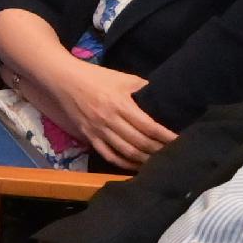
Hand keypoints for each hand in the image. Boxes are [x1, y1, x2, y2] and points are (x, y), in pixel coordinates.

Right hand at [48, 61, 177, 170]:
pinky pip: (108, 154)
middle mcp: (109, 119)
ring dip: (144, 160)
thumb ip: (142, 88)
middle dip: (159, 150)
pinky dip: (123, 163)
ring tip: (159, 163)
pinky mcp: (88, 136)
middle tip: (175, 154)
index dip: (166, 136)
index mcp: (119, 103)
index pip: (149, 126)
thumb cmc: (94, 76)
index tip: (180, 141)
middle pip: (140, 142)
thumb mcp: (121, 78)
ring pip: (125, 151)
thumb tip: (163, 98)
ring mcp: (98, 130)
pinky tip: (135, 166)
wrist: (62, 79)